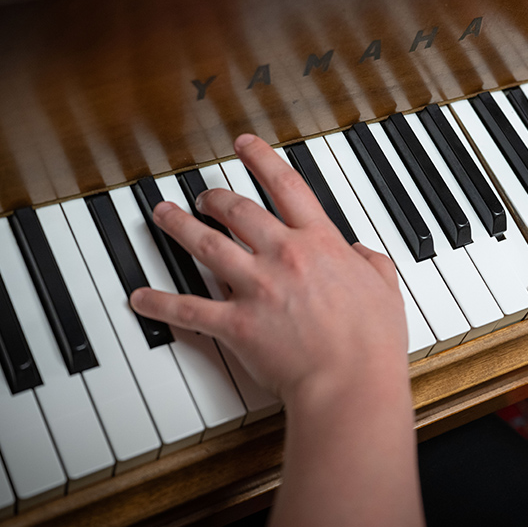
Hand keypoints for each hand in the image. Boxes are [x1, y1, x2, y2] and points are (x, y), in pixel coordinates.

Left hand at [129, 134, 408, 404]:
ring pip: (207, 245)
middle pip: (238, 211)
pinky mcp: (236, 323)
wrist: (351, 381)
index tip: (244, 145)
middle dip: (215, 197)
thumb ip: (372, 262)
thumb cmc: (372, 342)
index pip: (285, 186)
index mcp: (320, 243)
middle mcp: (283, 256)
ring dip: (180, 226)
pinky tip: (141, 297)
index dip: (261, 160)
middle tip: (204, 195)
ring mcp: (256, 288)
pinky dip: (160, 302)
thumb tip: (361, 253)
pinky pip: (189, 308)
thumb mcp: (386, 288)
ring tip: (164, 214)